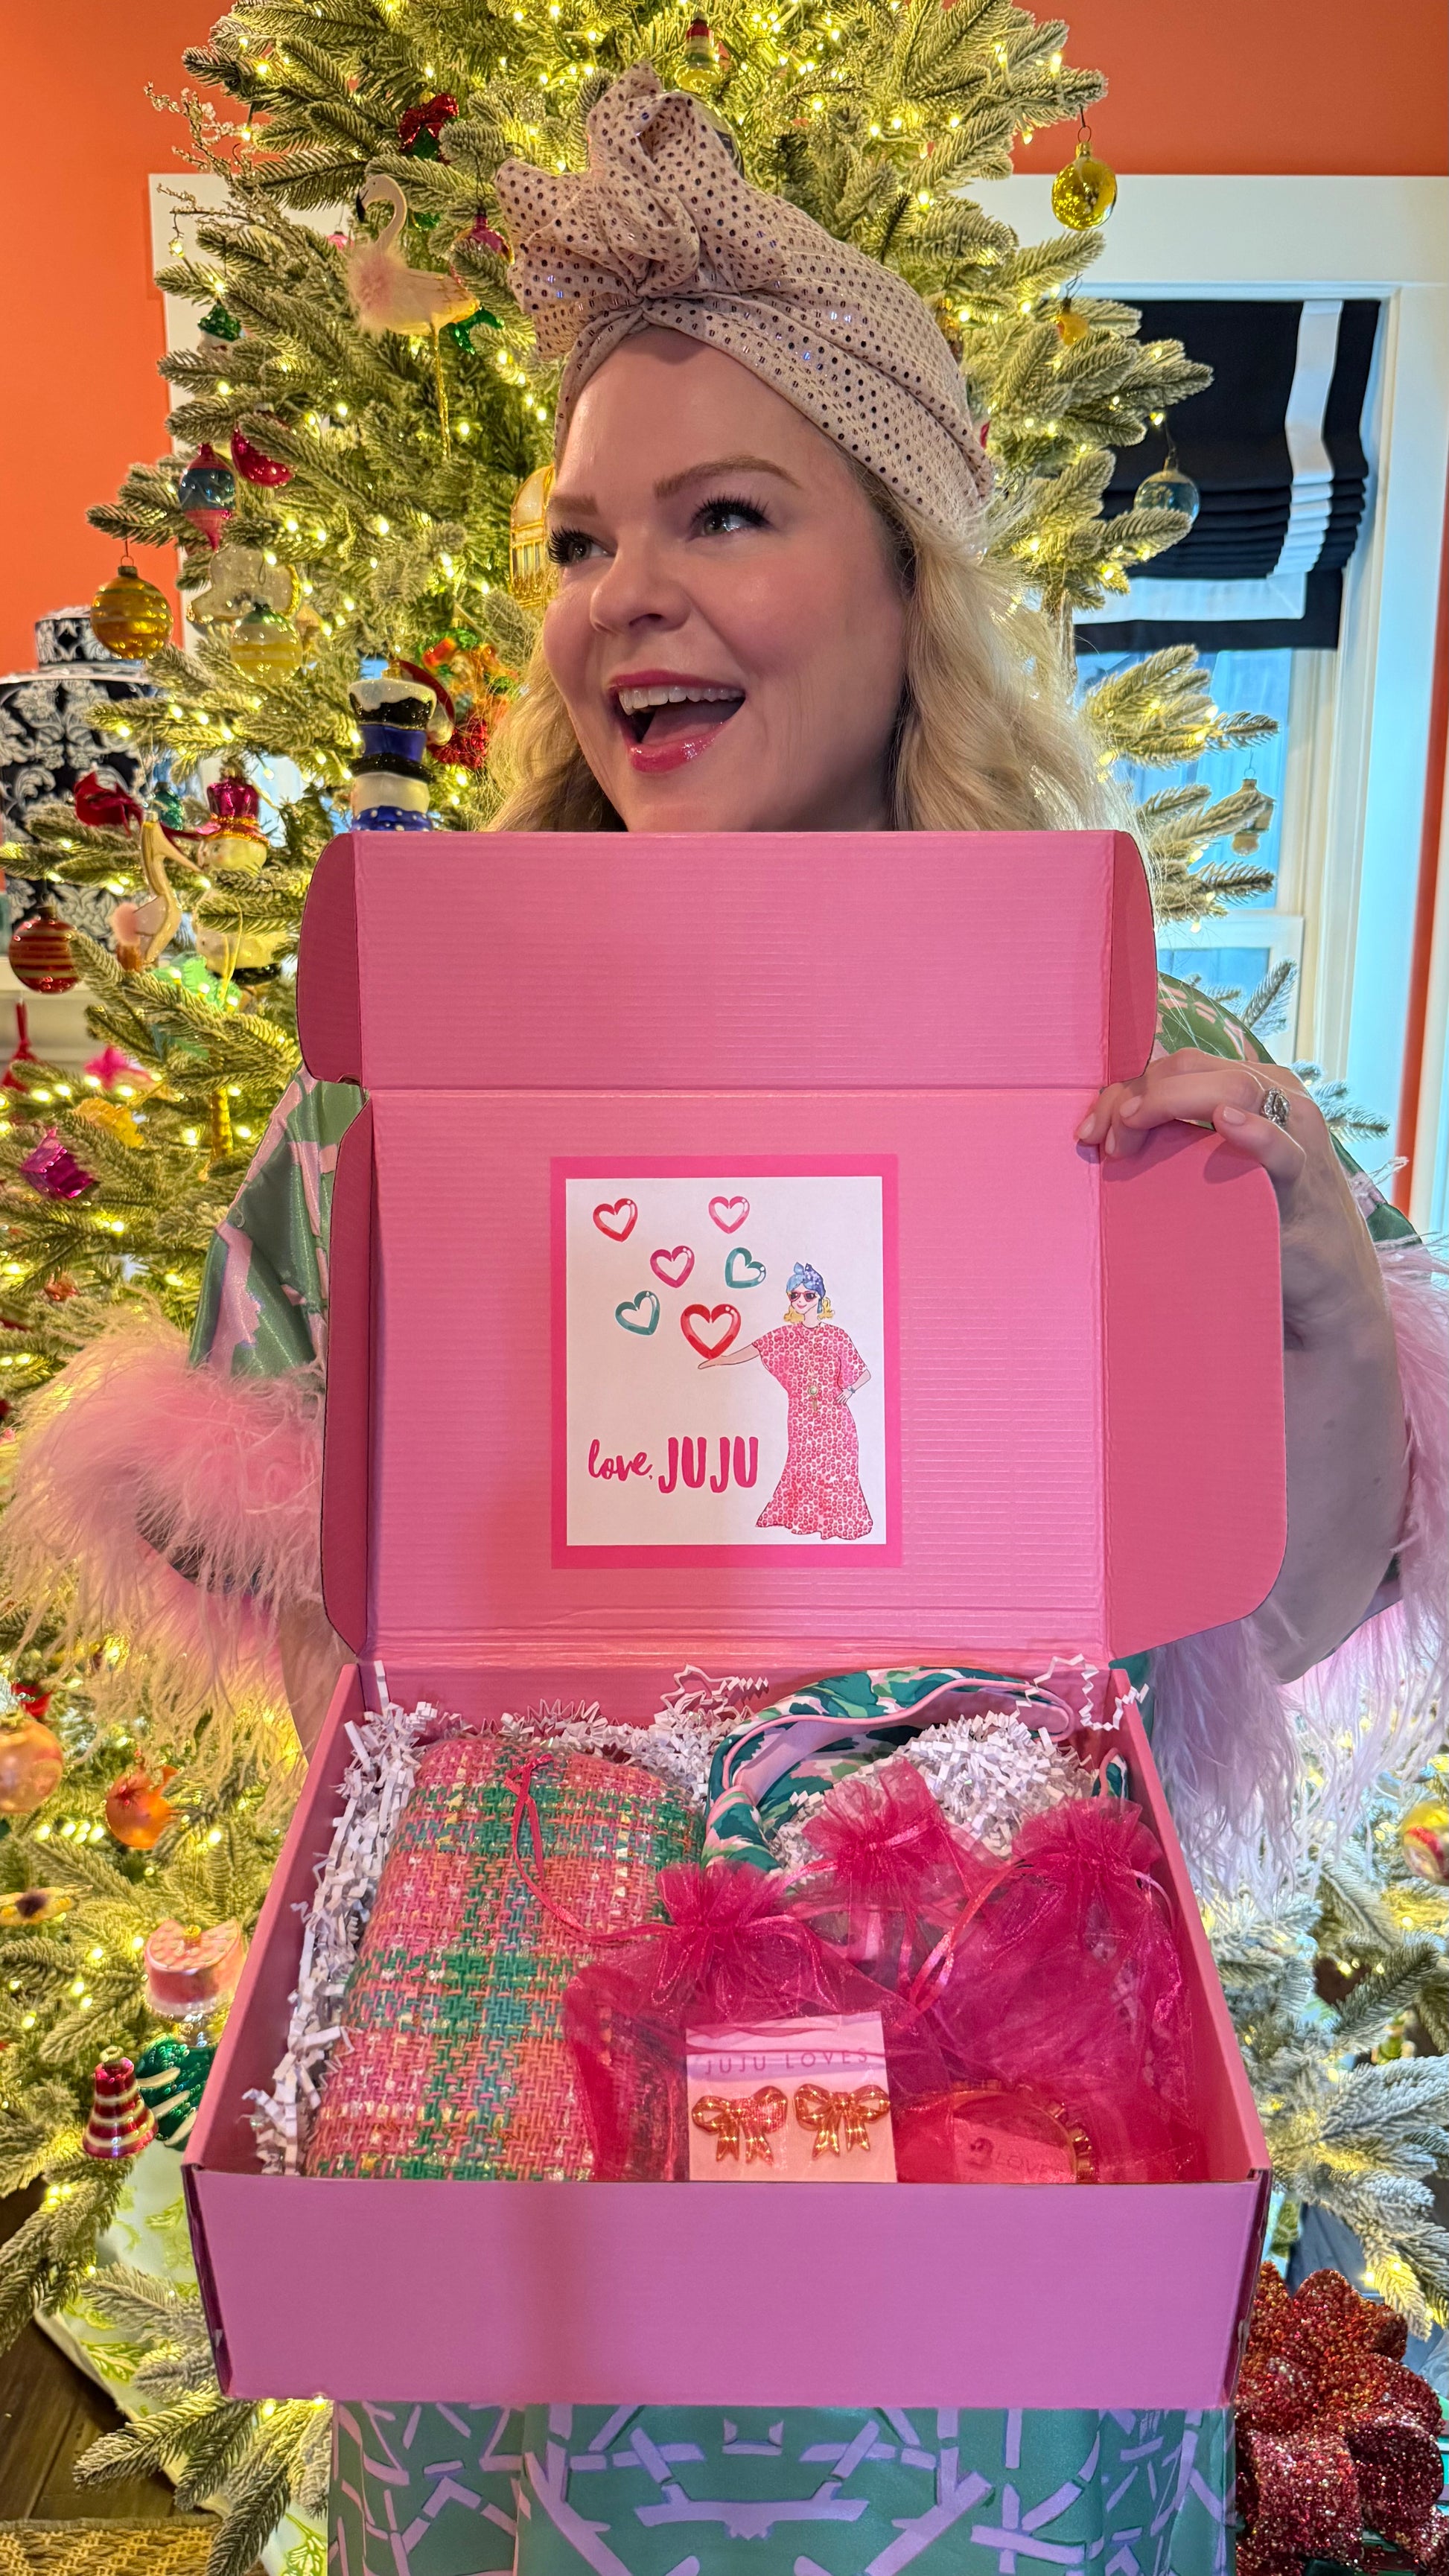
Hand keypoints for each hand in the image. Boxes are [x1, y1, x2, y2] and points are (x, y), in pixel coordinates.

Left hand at [1075, 1049, 1384, 1346]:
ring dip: (1169, 1103)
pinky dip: (1254, 1132)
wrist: (1322, 1278)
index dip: (1125, 1089)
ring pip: (1232, 1088)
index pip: (1175, 1065)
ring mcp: (1296, 1131)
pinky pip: (1281, 1148)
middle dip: (1135, 1097)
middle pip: (1191, 1067)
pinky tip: (1226, 1122)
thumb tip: (1110, 1127)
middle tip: (1103, 1143)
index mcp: (1250, 1083)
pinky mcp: (1306, 1177)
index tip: (1088, 1132)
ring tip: (1131, 1128)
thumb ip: (1176, 1138)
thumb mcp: (1212, 1165)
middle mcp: (1275, 1094)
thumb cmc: (1258, 1216)